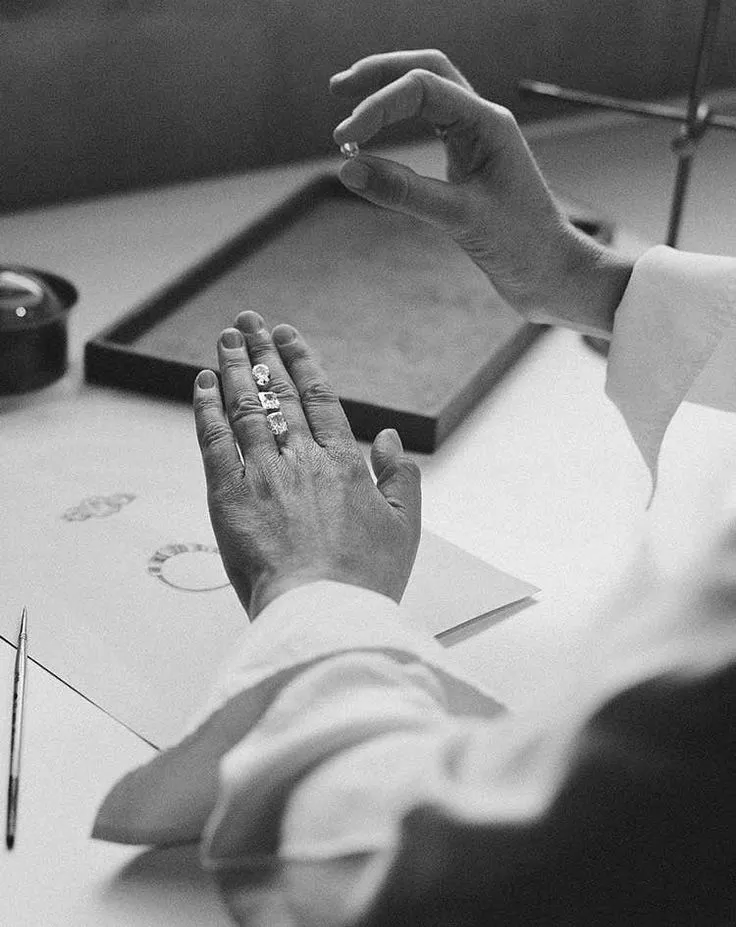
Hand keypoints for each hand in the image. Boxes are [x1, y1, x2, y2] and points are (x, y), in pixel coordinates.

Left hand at [193, 311, 421, 618]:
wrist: (322, 612)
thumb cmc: (365, 579)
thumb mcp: (404, 528)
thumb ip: (401, 478)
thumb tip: (391, 437)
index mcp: (345, 464)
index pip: (319, 398)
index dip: (302, 362)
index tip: (288, 336)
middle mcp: (303, 458)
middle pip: (278, 392)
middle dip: (262, 353)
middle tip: (249, 321)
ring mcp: (265, 474)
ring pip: (246, 407)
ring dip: (234, 368)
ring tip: (226, 338)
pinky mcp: (230, 495)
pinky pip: (215, 441)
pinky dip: (207, 409)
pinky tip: (202, 385)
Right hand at [331, 49, 631, 337]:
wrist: (551, 275)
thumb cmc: (521, 247)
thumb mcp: (458, 219)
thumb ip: (403, 192)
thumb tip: (347, 169)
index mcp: (488, 123)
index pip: (421, 88)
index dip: (376, 106)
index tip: (342, 140)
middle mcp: (483, 121)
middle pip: (426, 70)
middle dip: (380, 74)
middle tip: (337, 90)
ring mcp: (477, 138)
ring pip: (428, 91)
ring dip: (389, 89)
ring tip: (349, 100)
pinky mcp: (469, 161)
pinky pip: (431, 122)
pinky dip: (400, 119)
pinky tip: (377, 133)